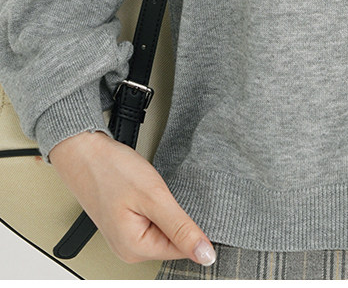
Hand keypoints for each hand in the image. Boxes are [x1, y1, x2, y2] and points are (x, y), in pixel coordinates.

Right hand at [48, 130, 215, 266]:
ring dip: (165, 211)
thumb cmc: (112, 170)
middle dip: (176, 217)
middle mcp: (128, 250)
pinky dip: (155, 207)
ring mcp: (125, 238)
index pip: (182, 249)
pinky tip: (147, 193)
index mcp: (135, 250)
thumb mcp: (154, 197)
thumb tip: (205, 254)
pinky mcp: (124, 225)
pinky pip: (151, 222)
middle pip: (172, 241)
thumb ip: (181, 228)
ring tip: (151, 192)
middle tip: (162, 194)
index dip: (190, 225)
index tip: (185, 204)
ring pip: (163, 230)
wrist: (84, 152)